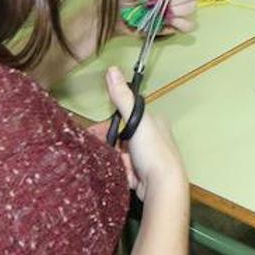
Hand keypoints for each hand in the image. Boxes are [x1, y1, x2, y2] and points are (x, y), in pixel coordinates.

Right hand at [100, 66, 186, 201]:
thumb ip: (122, 97)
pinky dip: (116, 171)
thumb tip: (112, 69)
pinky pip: (122, 170)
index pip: (127, 118)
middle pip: (121, 138)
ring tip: (102, 161)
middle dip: (107, 144)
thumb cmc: (152, 150)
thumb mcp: (136, 120)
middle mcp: (152, 138)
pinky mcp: (141, 175)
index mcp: (154, 122)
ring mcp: (147, 158)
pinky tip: (113, 173)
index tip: (92, 131)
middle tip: (91, 149)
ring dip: (111, 159)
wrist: (162, 185)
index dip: (108, 124)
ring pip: (119, 155)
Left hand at [119, 0, 196, 35]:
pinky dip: (181, 25)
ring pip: (192, 8)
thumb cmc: (122, 0)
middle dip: (178, 1)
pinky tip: (169, 24)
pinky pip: (190, 25)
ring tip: (164, 17)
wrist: (117, 20)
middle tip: (164, 7)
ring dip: (179, 13)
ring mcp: (178, 8)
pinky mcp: (177, 24)